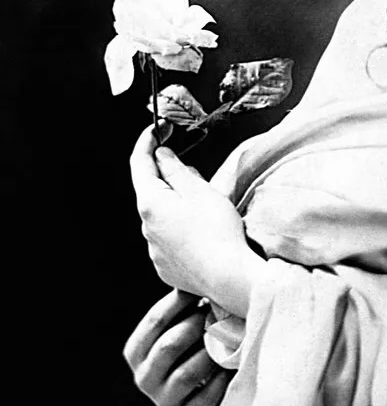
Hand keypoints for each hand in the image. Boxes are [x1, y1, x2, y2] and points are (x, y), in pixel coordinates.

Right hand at [123, 289, 230, 405]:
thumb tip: (195, 274)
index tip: (204, 287)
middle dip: (198, 324)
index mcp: (135, 351)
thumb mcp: (177, 328)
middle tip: (221, 312)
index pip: (155, 320)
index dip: (181, 301)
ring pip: (189, 371)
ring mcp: (164, 400)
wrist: (196, 393)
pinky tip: (233, 362)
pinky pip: (207, 394)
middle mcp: (143, 377)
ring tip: (230, 335)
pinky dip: (222, 376)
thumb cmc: (190, 345)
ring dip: (213, 351)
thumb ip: (182, 306)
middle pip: (171, 344)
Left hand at [130, 126, 264, 312]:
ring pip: (162, 215)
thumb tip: (161, 156)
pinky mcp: (165, 266)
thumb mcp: (199, 190)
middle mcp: (146, 227)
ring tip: (207, 207)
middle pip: (153, 190)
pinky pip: (169, 238)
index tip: (158, 128)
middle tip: (197, 174)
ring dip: (177, 204)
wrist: (228, 276)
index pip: (140, 163)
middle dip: (170, 176)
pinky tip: (202, 231)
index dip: (147, 141)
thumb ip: (176, 169)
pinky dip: (181, 227)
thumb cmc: (217, 230)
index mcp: (151, 203)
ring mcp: (154, 249)